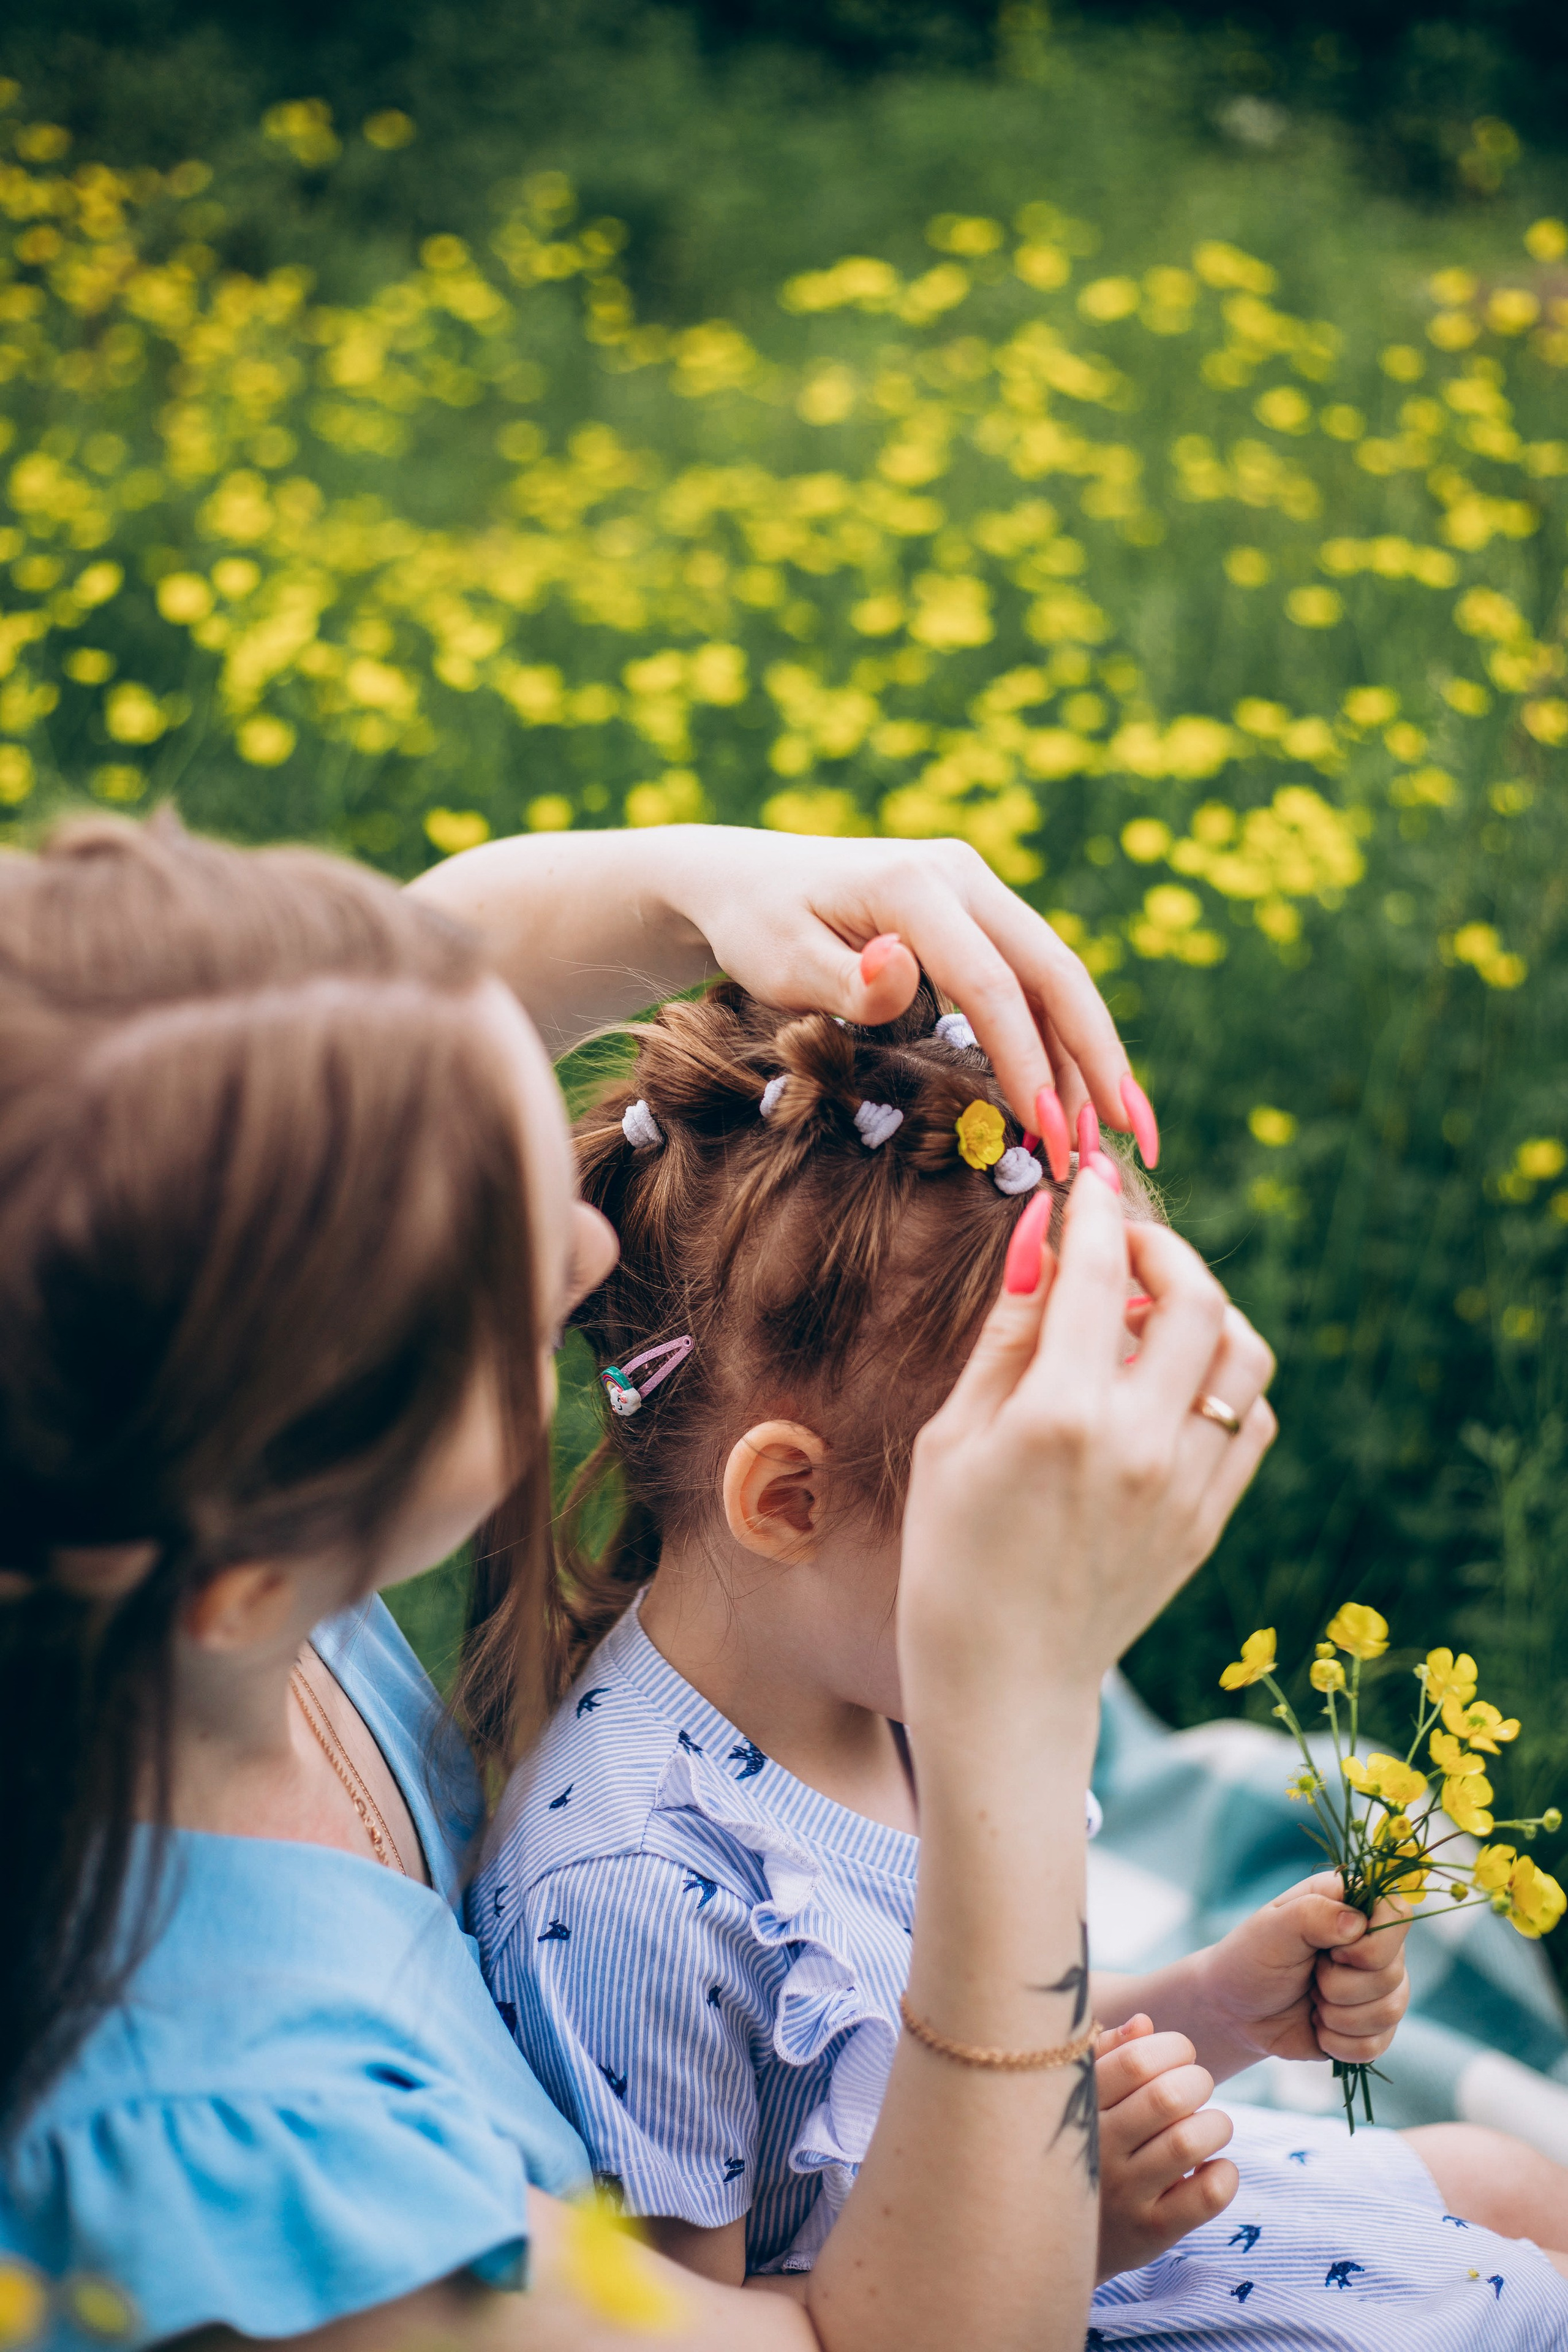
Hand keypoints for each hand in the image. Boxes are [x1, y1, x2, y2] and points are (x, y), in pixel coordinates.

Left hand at [653, 828, 1139, 1138]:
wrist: (744, 879)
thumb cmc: (755, 927)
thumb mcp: (779, 962)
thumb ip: (845, 981)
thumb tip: (904, 969)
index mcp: (915, 886)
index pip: (993, 986)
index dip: (1027, 1065)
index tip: (1050, 1138)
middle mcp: (961, 875)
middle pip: (1055, 972)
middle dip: (1098, 1060)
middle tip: (1133, 1139)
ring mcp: (976, 888)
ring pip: (1053, 977)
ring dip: (1085, 1056)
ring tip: (1112, 1134)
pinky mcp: (977, 910)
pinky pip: (1030, 978)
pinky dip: (1056, 1037)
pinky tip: (1071, 1095)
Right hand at [898, 1148, 1276, 1728]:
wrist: (1004, 1683)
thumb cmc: (950, 1556)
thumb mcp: (955, 1435)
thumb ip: (1010, 1330)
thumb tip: (1043, 1233)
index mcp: (1061, 1415)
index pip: (1097, 1268)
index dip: (1094, 1206)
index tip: (1086, 1178)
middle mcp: (1140, 1442)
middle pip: (1194, 1295)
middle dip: (1160, 1245)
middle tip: (1120, 1241)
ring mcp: (1188, 1484)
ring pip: (1244, 1351)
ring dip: (1204, 1310)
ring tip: (1148, 1314)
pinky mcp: (1211, 1518)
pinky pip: (1251, 1416)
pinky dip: (1223, 1378)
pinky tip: (1171, 1382)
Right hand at [1095, 2017, 1236, 2282]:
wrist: (1051, 2237)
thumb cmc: (1079, 2147)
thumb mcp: (1079, 2099)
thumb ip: (1107, 2057)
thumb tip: (1144, 2023)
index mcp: (1078, 2108)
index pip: (1135, 2061)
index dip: (1172, 2047)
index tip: (1179, 2054)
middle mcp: (1098, 2151)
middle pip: (1167, 2098)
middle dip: (1198, 2081)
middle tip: (1196, 2088)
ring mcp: (1123, 2195)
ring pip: (1190, 2142)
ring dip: (1215, 2124)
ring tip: (1208, 2126)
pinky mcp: (1150, 2233)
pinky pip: (1208, 2196)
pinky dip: (1225, 2172)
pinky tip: (1210, 2167)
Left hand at [1189, 1872, 1410, 2076]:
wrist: (1236, 2011)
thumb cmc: (1251, 1958)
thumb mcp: (1272, 1928)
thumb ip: (1313, 1915)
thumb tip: (1357, 1924)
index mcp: (1349, 1906)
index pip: (1397, 1914)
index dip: (1372, 1944)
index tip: (1333, 1952)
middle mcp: (1372, 1944)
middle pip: (1393, 1971)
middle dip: (1341, 1985)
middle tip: (1310, 1977)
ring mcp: (1375, 1987)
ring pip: (1391, 2010)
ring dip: (1339, 2016)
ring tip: (1312, 2001)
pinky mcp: (1372, 2026)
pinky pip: (1378, 2044)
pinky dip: (1340, 2042)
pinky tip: (1317, 2027)